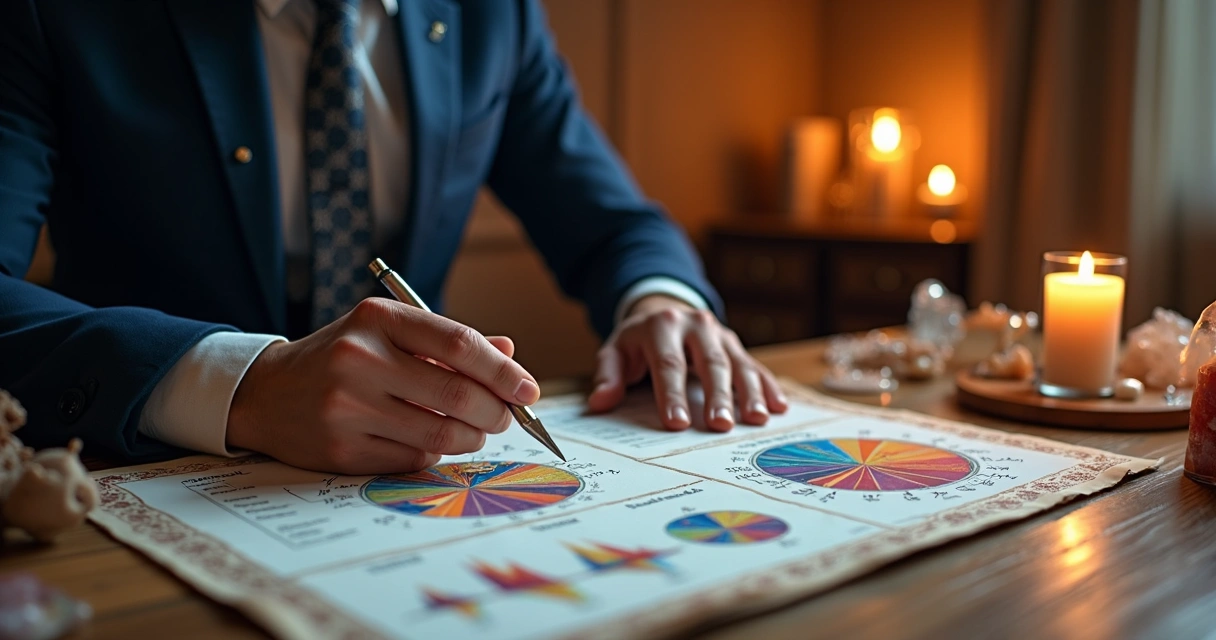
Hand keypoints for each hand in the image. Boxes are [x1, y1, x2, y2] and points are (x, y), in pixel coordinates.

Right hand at [226, 298, 538, 473]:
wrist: (266, 393)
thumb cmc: (343, 357)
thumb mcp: (389, 332)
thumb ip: (448, 341)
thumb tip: (509, 353)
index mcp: (377, 318)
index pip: (460, 344)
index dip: (503, 371)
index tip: (528, 390)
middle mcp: (359, 359)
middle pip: (458, 395)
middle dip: (496, 412)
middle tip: (506, 417)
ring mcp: (347, 407)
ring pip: (441, 433)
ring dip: (471, 437)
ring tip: (472, 429)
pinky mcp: (341, 449)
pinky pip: (414, 457)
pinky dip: (434, 451)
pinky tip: (427, 438)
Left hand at [587, 295, 787, 430]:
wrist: (662, 311)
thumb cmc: (637, 342)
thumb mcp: (616, 351)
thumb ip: (608, 375)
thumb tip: (600, 402)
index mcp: (662, 327)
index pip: (669, 364)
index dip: (673, 395)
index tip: (677, 423)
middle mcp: (696, 326)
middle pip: (710, 363)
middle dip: (717, 396)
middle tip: (720, 426)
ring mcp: (720, 334)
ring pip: (738, 364)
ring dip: (749, 393)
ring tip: (756, 419)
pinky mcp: (736, 345)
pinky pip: (755, 366)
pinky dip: (767, 386)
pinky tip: (778, 407)